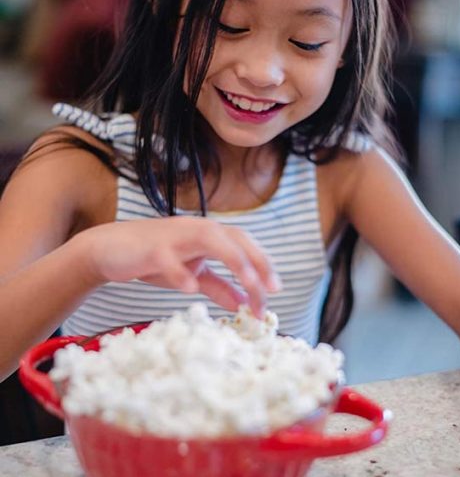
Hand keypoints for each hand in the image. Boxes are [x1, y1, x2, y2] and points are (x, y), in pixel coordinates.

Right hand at [75, 216, 280, 316]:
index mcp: (209, 235)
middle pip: (235, 239)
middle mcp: (197, 230)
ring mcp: (174, 236)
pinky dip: (180, 271)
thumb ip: (219, 287)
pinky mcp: (151, 248)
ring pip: (210, 240)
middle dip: (257, 262)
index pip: (244, 245)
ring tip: (249, 284)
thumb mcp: (192, 275)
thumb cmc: (155, 259)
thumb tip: (245, 304)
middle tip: (270, 290)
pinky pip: (168, 258)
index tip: (275, 290)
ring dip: (233, 260)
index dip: (263, 264)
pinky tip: (191, 288)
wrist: (111, 250)